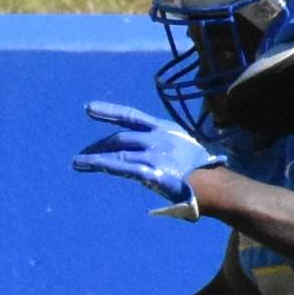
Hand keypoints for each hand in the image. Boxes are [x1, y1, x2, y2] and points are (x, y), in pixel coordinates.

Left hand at [71, 99, 222, 204]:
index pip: (132, 116)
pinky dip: (101, 165)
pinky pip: (120, 167)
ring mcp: (154, 155)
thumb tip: (147, 150)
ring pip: (116, 152)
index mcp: (165, 129)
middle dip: (99, 144)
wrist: (216, 185)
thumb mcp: (183, 147)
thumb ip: (163, 145)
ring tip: (77, 162)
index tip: (89, 108)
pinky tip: (87, 166)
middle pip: (120, 137)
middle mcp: (158, 138)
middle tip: (83, 153)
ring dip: (94, 157)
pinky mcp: (151, 172)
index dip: (109, 111)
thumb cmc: (201, 170)